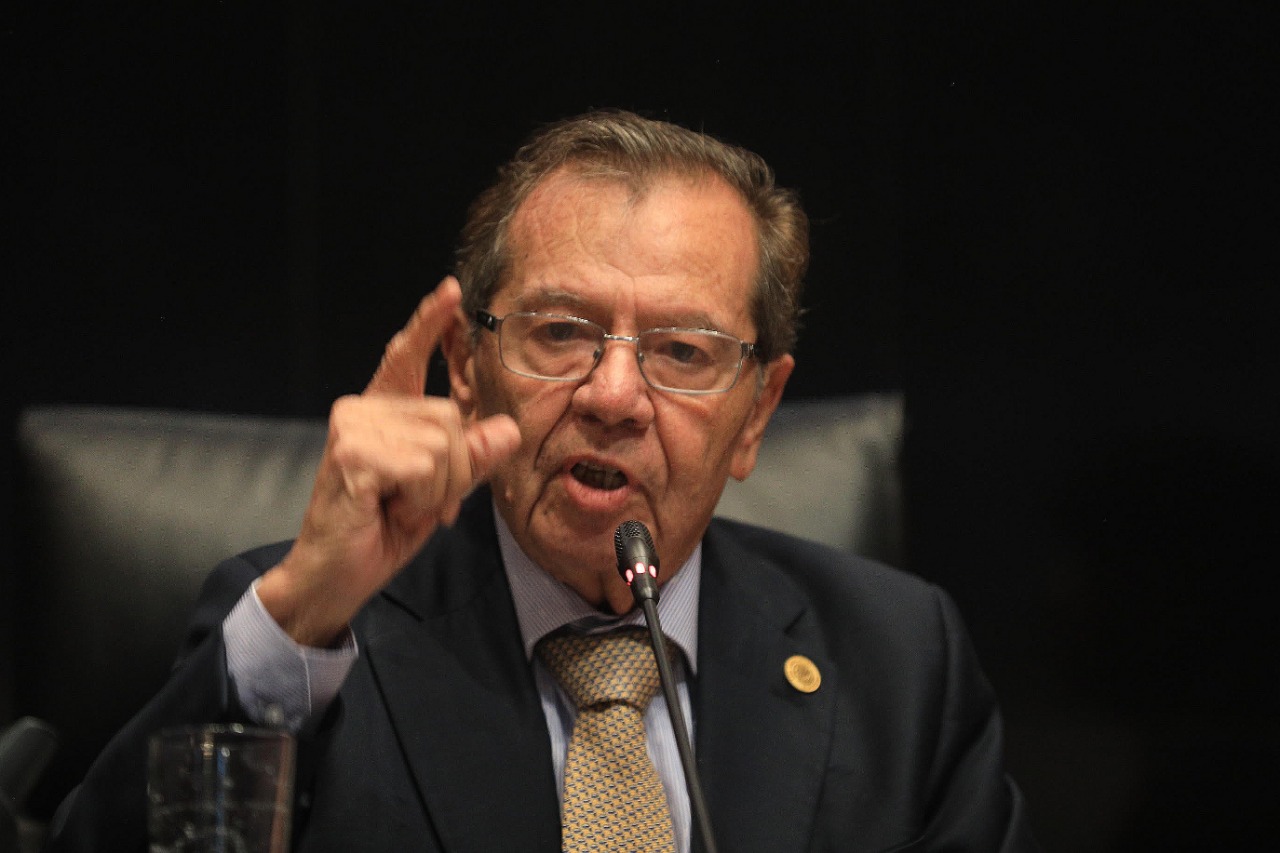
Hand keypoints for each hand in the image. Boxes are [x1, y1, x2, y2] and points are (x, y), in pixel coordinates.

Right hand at [257, 277, 520, 645]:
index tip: (450, 291)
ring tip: (402, 505)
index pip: (406, 356)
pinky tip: (392, 509)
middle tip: (421, 501)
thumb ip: (472, 459)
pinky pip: (426, 467)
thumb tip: (508, 429)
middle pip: (450, 417)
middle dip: (453, 470)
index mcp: (382, 412)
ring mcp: (354, 428)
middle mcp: (362, 409)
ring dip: (438, 489)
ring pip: (443, 443)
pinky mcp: (353, 454)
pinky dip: (424, 499)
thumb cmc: (383, 529)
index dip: (429, 323)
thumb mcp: (441, 491)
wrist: (335, 576)